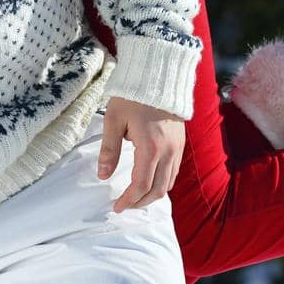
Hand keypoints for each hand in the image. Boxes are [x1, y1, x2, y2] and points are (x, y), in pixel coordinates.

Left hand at [98, 97, 184, 213]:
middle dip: (140, 202)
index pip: (141, 185)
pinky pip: (174, 172)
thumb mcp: (113, 120)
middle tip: (123, 206)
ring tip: (134, 197)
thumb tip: (102, 175)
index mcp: (151, 148)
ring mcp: (177, 149)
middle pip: (157, 191)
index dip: (128, 200)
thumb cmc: (132, 96)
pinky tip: (149, 181)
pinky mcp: (180, 144)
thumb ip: (109, 150)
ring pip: (168, 184)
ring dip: (152, 195)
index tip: (116, 207)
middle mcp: (168, 152)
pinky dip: (162, 183)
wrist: (158, 76)